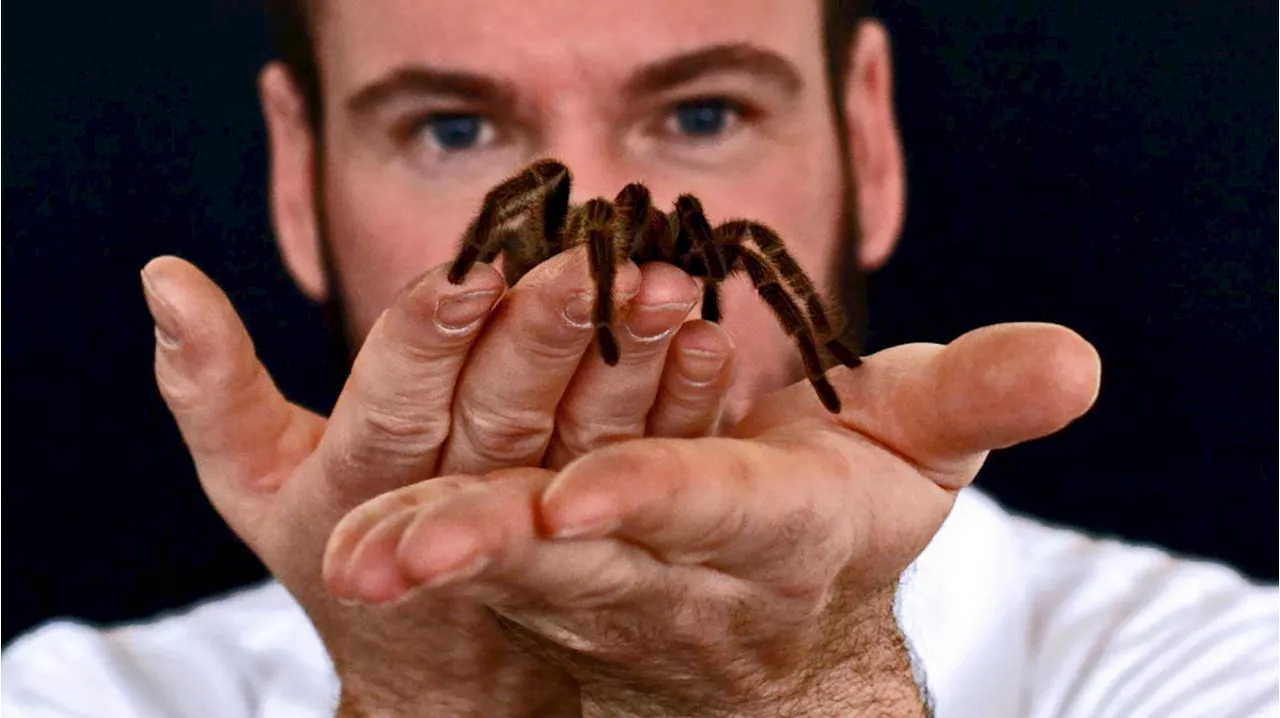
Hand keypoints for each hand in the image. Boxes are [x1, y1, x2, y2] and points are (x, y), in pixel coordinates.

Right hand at [140, 250, 735, 715]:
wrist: (446, 678)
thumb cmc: (337, 551)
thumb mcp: (254, 481)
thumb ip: (210, 387)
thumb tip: (161, 276)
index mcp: (365, 486)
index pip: (396, 400)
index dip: (429, 335)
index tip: (470, 266)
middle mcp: (455, 505)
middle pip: (500, 412)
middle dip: (541, 335)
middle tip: (589, 260)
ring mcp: (540, 524)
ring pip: (584, 437)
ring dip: (633, 365)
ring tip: (671, 287)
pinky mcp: (603, 529)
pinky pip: (646, 469)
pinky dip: (684, 411)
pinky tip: (715, 343)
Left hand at [326, 323, 1101, 716]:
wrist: (780, 624)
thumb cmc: (849, 510)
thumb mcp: (926, 444)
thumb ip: (983, 396)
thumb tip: (1077, 361)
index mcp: (771, 525)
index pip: (710, 509)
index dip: (654, 502)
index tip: (581, 500)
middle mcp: (675, 564)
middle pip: (582, 554)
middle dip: (495, 548)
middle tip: (393, 553)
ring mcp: (603, 581)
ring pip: (513, 567)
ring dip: (435, 553)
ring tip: (354, 549)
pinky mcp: (553, 577)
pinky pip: (485, 552)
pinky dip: (427, 537)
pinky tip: (358, 527)